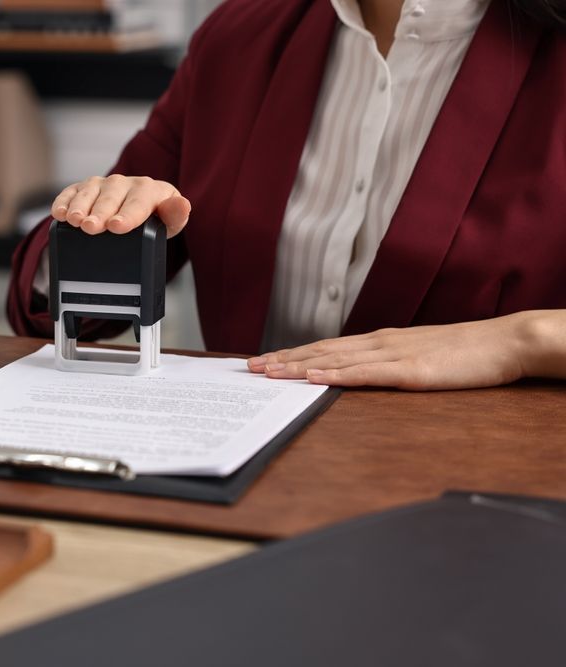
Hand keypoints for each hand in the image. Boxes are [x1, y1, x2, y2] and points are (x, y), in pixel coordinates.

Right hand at [51, 175, 190, 237]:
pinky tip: (59, 213)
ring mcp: (102, 185)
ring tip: (74, 220)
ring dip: (79, 206)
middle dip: (100, 212)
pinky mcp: (84, 189)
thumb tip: (182, 205)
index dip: (128, 214)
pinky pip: (71, 192)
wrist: (137, 213)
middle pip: (110, 198)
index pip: (138, 202)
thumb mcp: (169, 224)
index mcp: (150, 189)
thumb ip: (175, 216)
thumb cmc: (154, 220)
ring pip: (89, 192)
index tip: (117, 226)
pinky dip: (63, 201)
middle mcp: (124, 184)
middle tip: (91, 227)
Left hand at [246, 311, 565, 389]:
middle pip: (322, 351)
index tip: (264, 360)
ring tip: (270, 372)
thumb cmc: (464, 352)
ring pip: (336, 360)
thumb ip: (386, 363)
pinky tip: (314, 377)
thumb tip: (357, 373)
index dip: (293, 354)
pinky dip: (337, 375)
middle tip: (251, 368)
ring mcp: (394, 355)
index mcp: (380, 341)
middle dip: (284, 359)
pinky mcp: (411, 371)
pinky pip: (367, 374)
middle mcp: (379, 343)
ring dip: (299, 366)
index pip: (326, 347)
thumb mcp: (417, 356)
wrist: (505, 342)